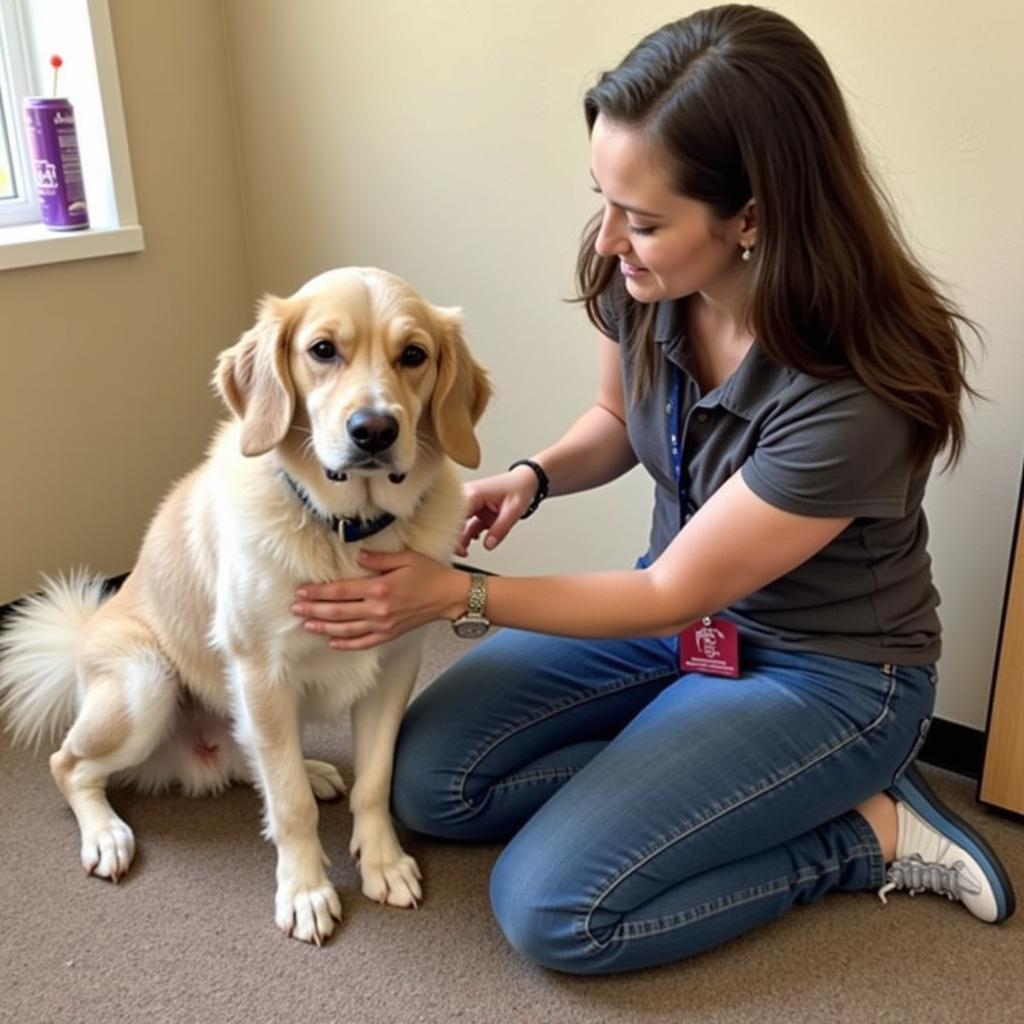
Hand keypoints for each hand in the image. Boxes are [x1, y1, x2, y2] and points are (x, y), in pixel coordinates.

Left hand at [291, 550, 466, 650]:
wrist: (449, 596)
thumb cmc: (430, 574)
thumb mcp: (405, 558)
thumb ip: (378, 559)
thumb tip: (358, 557)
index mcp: (380, 588)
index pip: (342, 591)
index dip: (319, 592)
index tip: (302, 591)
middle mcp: (379, 609)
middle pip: (339, 612)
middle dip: (314, 610)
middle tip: (295, 608)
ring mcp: (384, 624)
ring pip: (346, 629)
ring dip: (324, 627)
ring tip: (306, 624)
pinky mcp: (390, 634)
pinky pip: (363, 643)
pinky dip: (346, 644)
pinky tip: (332, 641)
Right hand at [458, 466, 538, 555]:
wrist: (524, 482)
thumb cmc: (518, 489)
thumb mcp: (513, 510)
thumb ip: (500, 529)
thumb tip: (488, 545)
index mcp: (473, 493)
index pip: (454, 514)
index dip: (453, 532)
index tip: (457, 547)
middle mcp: (467, 497)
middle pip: (452, 520)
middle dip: (454, 538)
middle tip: (461, 553)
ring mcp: (470, 505)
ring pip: (457, 525)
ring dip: (460, 539)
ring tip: (465, 552)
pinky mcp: (474, 511)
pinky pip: (466, 526)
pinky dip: (467, 536)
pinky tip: (470, 543)